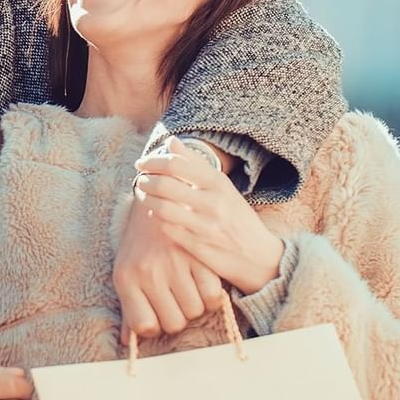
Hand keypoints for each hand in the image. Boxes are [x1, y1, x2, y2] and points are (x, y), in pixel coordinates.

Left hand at [113, 196, 224, 343]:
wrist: (154, 199)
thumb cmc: (139, 244)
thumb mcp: (126, 272)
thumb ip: (128, 309)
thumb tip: (128, 343)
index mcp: (126, 278)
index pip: (145, 326)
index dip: (155, 327)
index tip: (158, 318)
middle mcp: (148, 272)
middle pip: (174, 323)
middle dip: (179, 318)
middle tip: (178, 303)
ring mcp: (174, 263)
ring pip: (195, 310)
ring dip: (197, 307)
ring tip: (192, 291)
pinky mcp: (198, 254)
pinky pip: (213, 294)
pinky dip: (213, 296)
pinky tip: (206, 284)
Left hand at [134, 138, 283, 294]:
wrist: (259, 257)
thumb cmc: (237, 218)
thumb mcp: (223, 187)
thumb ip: (195, 164)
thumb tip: (171, 141)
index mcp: (219, 183)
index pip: (176, 164)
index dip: (153, 161)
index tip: (143, 163)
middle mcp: (213, 202)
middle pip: (164, 184)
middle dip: (145, 179)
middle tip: (140, 179)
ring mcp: (205, 226)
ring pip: (161, 207)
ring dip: (145, 199)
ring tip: (142, 195)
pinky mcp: (198, 247)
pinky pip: (166, 228)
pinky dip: (155, 219)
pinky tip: (154, 214)